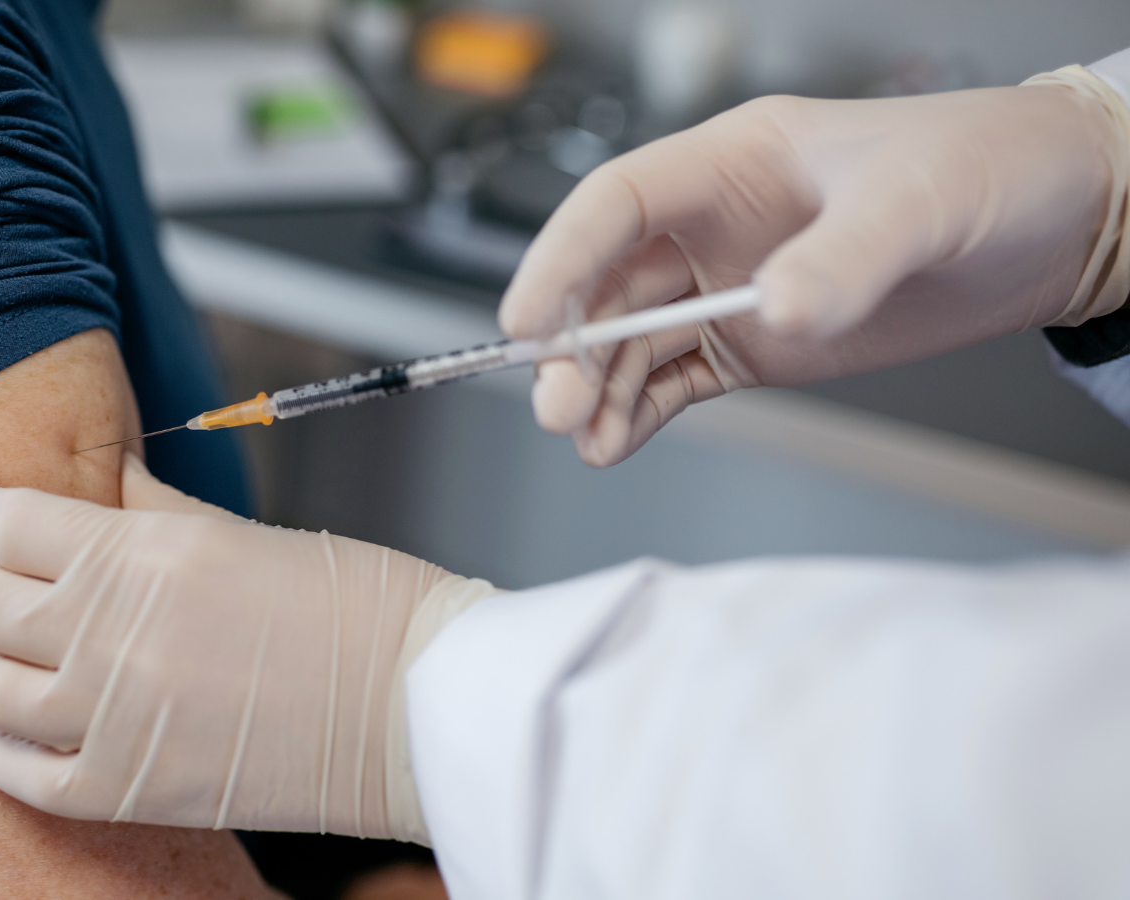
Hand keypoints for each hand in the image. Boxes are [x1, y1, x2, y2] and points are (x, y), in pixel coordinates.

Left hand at [0, 455, 498, 842]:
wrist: (420, 706)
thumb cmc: (358, 606)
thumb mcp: (243, 533)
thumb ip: (153, 512)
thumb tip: (102, 485)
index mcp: (146, 555)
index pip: (9, 522)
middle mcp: (115, 635)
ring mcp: (118, 718)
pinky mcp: (135, 787)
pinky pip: (24, 774)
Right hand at [501, 68, 1129, 467]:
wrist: (1060, 219)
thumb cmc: (990, 168)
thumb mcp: (920, 200)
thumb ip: (843, 257)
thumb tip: (773, 310)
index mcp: (733, 164)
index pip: (616, 205)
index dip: (561, 259)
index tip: (529, 319)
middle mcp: (715, 228)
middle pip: (610, 283)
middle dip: (573, 344)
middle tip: (557, 401)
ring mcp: (732, 290)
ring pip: (633, 342)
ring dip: (598, 389)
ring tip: (584, 437)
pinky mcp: (757, 346)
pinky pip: (676, 382)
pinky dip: (639, 414)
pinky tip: (615, 441)